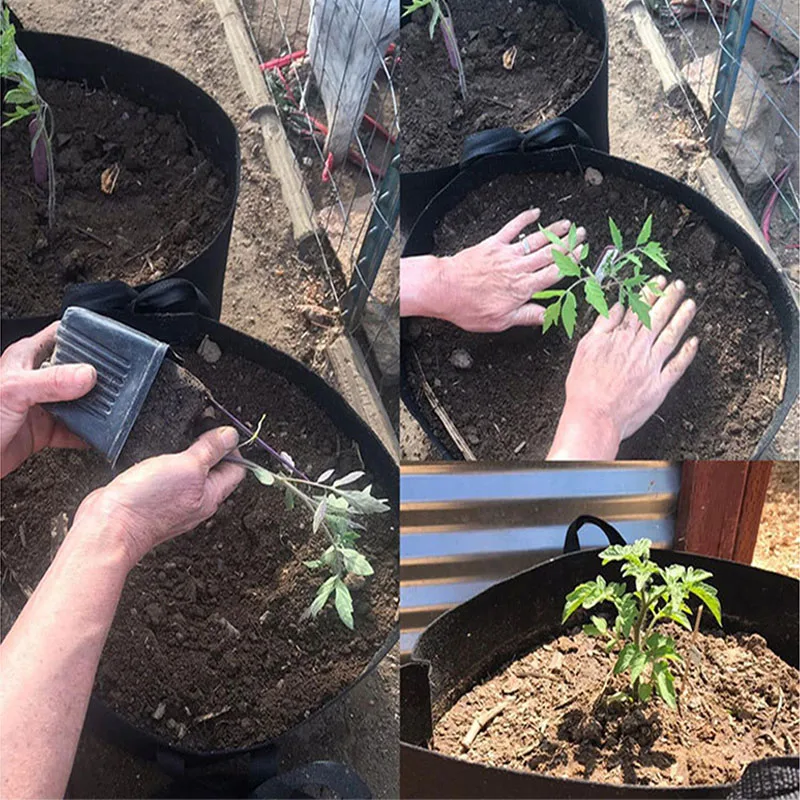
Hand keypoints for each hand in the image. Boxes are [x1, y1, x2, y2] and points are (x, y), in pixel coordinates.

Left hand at [0, 323, 96, 477]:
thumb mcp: (14, 391)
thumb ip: (52, 381)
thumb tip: (87, 374)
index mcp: (25, 358)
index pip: (61, 335)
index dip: (84, 335)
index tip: (109, 342)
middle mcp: (36, 379)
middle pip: (76, 370)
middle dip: (97, 375)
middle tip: (116, 381)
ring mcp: (41, 404)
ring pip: (78, 401)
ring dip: (94, 406)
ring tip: (111, 407)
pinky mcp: (43, 429)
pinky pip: (74, 430)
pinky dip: (88, 434)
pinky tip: (97, 435)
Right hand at [74, 427, 245, 566]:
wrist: (108, 526)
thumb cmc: (147, 505)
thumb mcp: (187, 467)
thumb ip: (210, 450)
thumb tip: (231, 436)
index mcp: (211, 496)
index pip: (236, 469)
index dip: (232, 447)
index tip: (220, 431)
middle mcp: (195, 501)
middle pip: (214, 470)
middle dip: (210, 448)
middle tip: (199, 432)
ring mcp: (173, 501)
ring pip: (189, 473)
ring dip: (186, 454)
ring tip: (178, 442)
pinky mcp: (153, 499)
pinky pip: (166, 478)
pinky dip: (165, 463)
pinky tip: (157, 456)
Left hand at [400, 209, 585, 331]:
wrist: (445, 289)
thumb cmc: (468, 306)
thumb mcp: (500, 321)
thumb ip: (526, 316)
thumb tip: (546, 316)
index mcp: (522, 288)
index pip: (554, 274)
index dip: (571, 263)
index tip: (582, 256)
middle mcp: (518, 268)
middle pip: (550, 254)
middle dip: (568, 243)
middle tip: (581, 234)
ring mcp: (506, 254)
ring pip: (536, 240)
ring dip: (554, 231)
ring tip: (567, 224)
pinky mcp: (492, 244)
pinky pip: (512, 228)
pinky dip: (524, 219)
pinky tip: (535, 213)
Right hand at [548, 277, 698, 459]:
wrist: (594, 416)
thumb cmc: (584, 386)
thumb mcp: (585, 348)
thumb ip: (602, 326)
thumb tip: (616, 308)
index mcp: (620, 338)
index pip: (638, 309)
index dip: (649, 293)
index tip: (658, 281)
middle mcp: (639, 348)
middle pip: (658, 318)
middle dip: (670, 299)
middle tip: (679, 286)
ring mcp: (652, 366)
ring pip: (671, 336)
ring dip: (682, 319)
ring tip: (691, 304)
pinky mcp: (659, 385)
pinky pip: (677, 366)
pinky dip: (687, 353)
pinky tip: (694, 342)